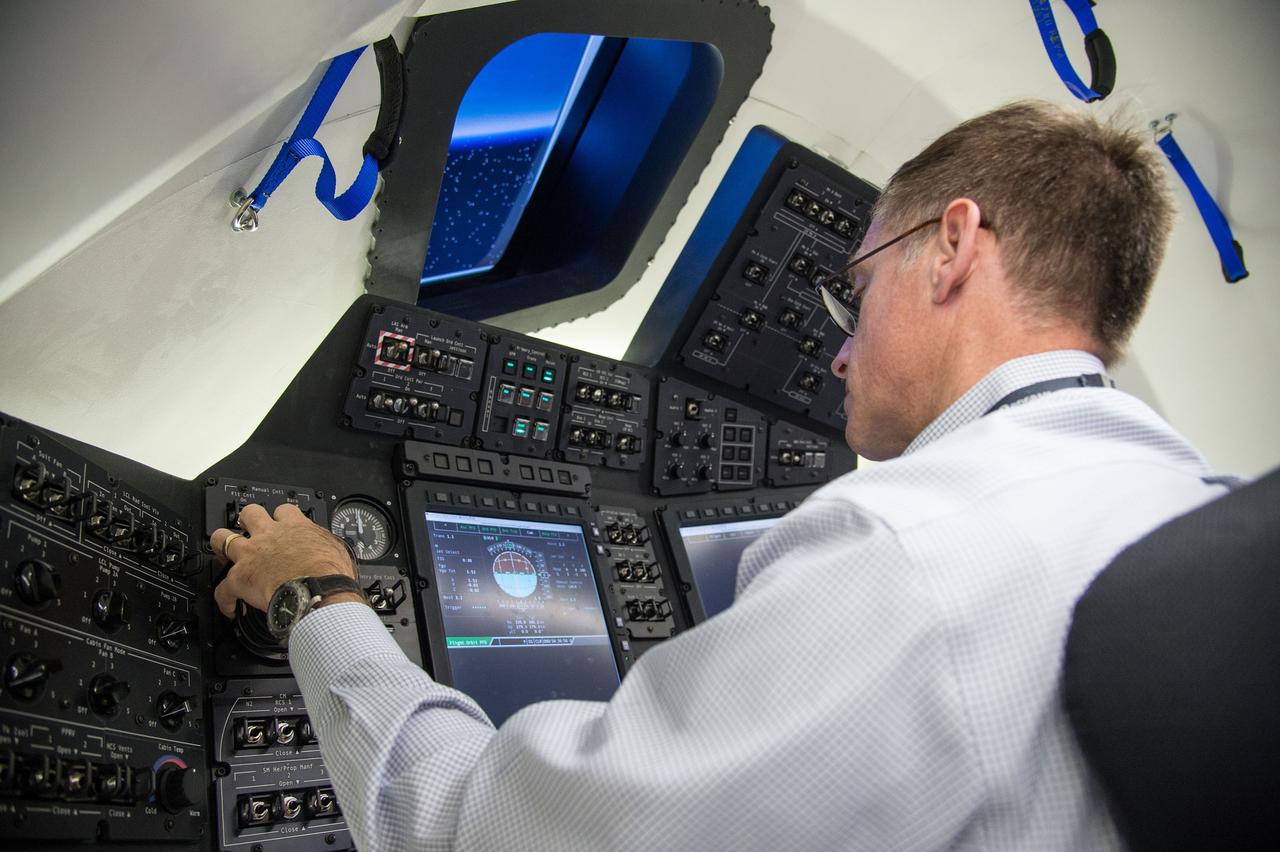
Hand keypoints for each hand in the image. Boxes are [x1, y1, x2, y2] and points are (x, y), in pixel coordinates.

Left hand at [211, 503, 356, 617]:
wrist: (318, 592)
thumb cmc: (331, 574)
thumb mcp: (335, 549)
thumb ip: (323, 544)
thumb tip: (327, 550)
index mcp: (295, 527)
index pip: (284, 510)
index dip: (281, 517)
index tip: (281, 524)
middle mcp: (269, 536)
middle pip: (249, 513)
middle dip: (247, 520)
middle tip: (249, 531)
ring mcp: (251, 555)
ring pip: (222, 539)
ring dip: (221, 547)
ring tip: (222, 556)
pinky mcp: (239, 578)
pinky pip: (222, 589)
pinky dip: (225, 599)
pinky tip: (230, 608)